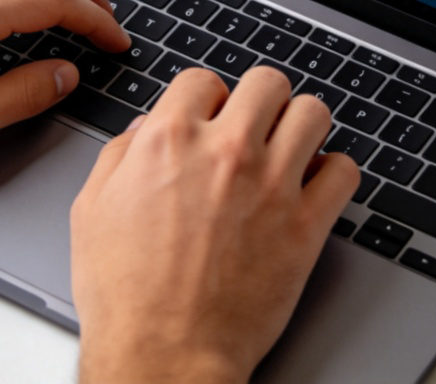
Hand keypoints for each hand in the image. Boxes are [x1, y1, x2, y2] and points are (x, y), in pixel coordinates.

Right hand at [71, 65, 359, 383]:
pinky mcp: (305, 224)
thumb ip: (118, 155)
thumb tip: (142, 129)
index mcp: (170, 140)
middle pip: (267, 81)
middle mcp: (226, 151)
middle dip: (260, 99)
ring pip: (311, 112)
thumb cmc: (126, 295)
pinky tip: (316, 183)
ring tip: (290, 144)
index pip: (204, 79)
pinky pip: (344, 171)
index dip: (206, 98)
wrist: (163, 357)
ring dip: (301, 124)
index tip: (211, 117)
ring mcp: (271, 185)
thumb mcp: (92, 211)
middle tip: (255, 124)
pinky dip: (334, 172)